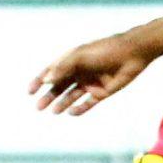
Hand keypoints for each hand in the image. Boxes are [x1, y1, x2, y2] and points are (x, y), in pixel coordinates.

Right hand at [30, 31, 159, 115]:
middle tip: (39, 107)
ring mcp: (90, 82)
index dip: (40, 80)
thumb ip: (62, 68)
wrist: (132, 53)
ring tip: (53, 111)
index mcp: (72, 60)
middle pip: (60, 86)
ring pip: (72, 96)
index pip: (52, 71)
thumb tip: (46, 80)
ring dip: (62, 103)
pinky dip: (79, 108)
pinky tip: (71, 112)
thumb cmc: (104, 50)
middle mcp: (79, 72)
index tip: (30, 91)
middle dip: (49, 96)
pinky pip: (88, 103)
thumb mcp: (79, 56)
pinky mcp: (102, 92)